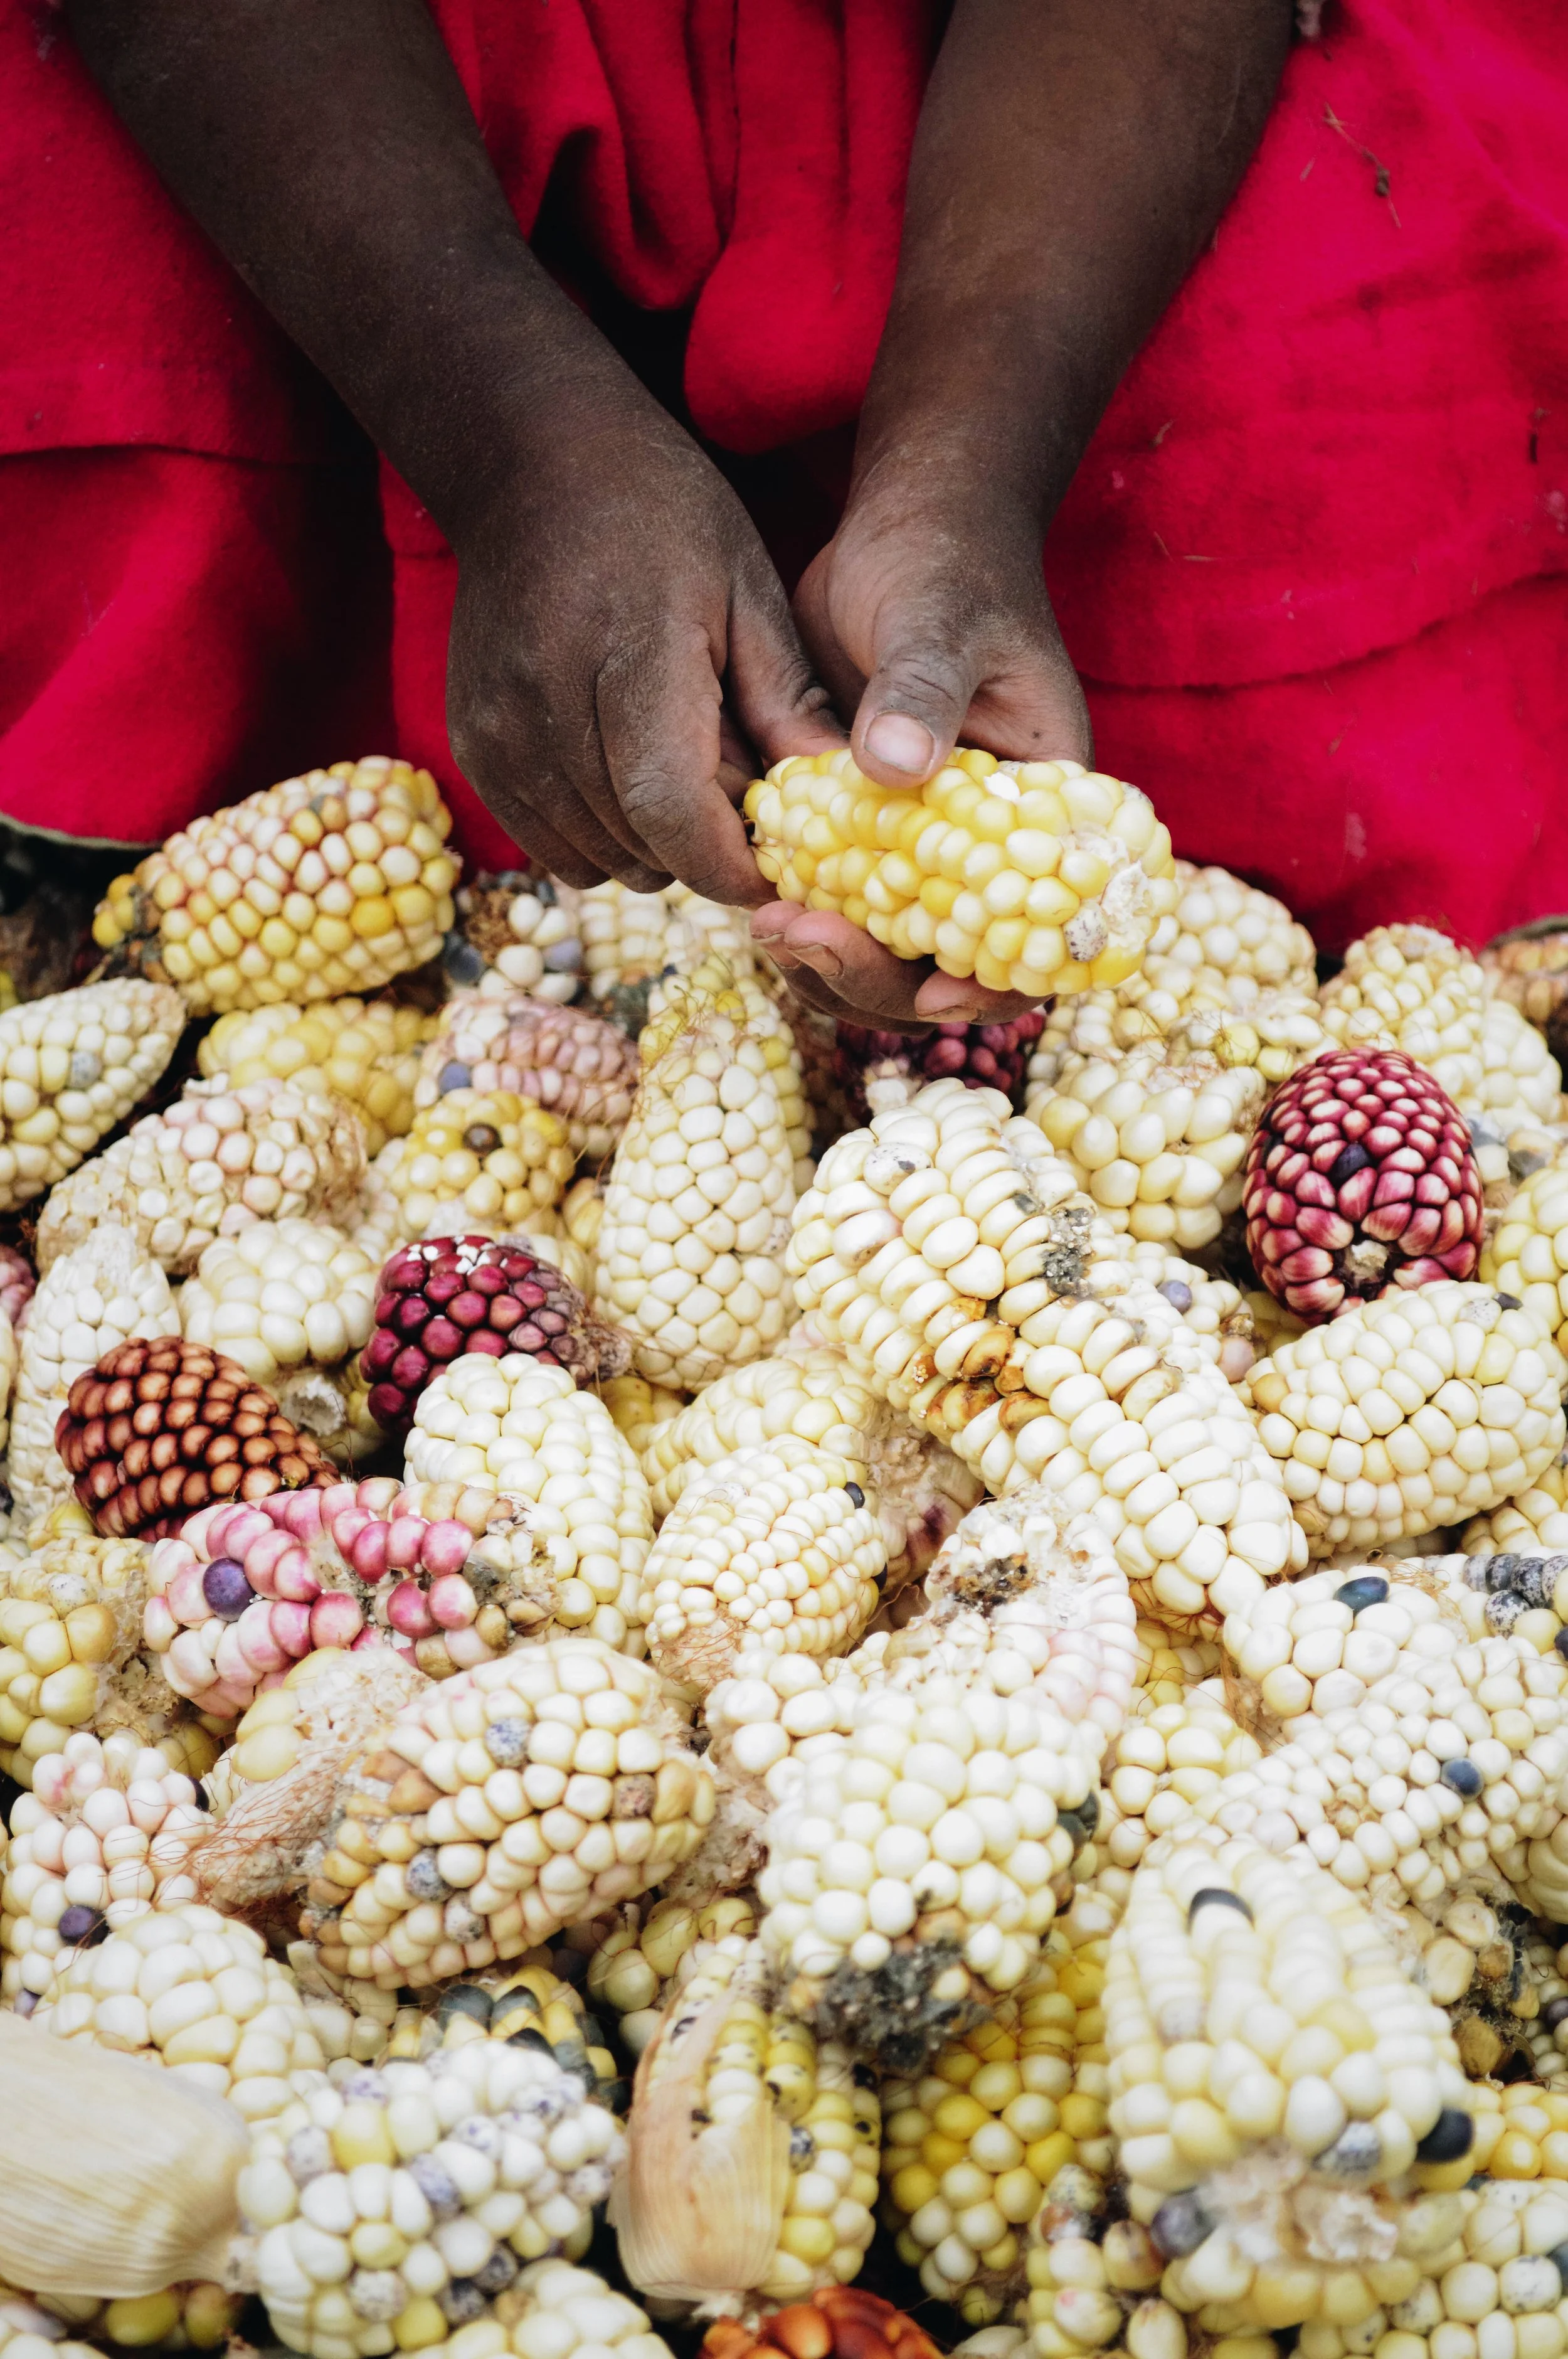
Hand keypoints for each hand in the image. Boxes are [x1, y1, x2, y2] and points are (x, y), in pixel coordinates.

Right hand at [447, 388, 842, 899]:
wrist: (530, 466)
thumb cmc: (660, 515)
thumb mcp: (747, 587)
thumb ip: (786, 700)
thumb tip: (843, 798)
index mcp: (629, 656)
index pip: (672, 811)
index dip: (729, 863)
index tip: (774, 870)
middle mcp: (547, 705)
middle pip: (638, 845)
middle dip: (703, 850)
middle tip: (739, 805)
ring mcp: (498, 733)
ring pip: (594, 859)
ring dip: (652, 849)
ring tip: (682, 776)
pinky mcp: (472, 750)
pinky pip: (549, 845)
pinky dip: (601, 839)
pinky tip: (628, 779)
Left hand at [750, 459, 1090, 1028]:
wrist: (901, 530)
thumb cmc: (948, 563)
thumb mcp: (942, 618)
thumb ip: (924, 689)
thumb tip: (895, 766)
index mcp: (1041, 814)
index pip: (1042, 937)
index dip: (995, 987)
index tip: (930, 991)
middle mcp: (983, 847)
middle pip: (943, 968)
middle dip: (871, 974)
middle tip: (795, 933)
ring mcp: (916, 846)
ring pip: (879, 952)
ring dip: (824, 959)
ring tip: (765, 920)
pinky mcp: (855, 831)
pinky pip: (831, 907)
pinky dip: (796, 917)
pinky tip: (753, 889)